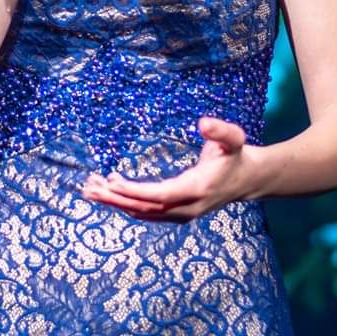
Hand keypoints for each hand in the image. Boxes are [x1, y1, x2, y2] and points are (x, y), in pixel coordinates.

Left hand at [81, 117, 253, 222]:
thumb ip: (220, 130)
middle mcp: (186, 208)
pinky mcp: (176, 214)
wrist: (246, 179)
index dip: (134, 191)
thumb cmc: (236, 155)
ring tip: (90, 189)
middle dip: (115, 199)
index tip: (111, 183)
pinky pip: (147, 212)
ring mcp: (181, 214)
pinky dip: (126, 204)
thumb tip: (203, 122)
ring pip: (143, 213)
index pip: (160, 195)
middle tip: (89, 187)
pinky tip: (110, 193)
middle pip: (145, 208)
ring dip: (116, 203)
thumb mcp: (234, 138)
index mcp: (197, 190)